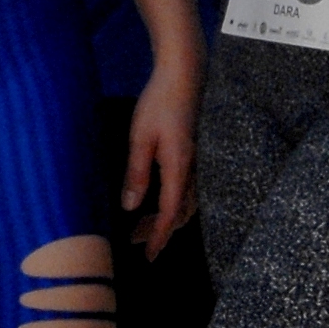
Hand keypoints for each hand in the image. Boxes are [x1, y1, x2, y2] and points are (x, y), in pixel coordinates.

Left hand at [120, 51, 200, 258]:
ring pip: (186, 201)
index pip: (171, 213)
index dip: (159, 236)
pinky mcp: (194, 152)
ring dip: (166, 217)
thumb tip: (131, 207)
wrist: (184, 72)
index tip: (147, 255)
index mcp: (180, 168)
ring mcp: (197, 161)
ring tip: (141, 223)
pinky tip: (157, 197)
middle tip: (135, 241)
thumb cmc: (160, 102)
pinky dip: (173, 201)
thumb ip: (136, 173)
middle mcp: (193, 169)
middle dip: (160, 231)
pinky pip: (187, 187)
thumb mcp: (140, 137)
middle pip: (181, 212)